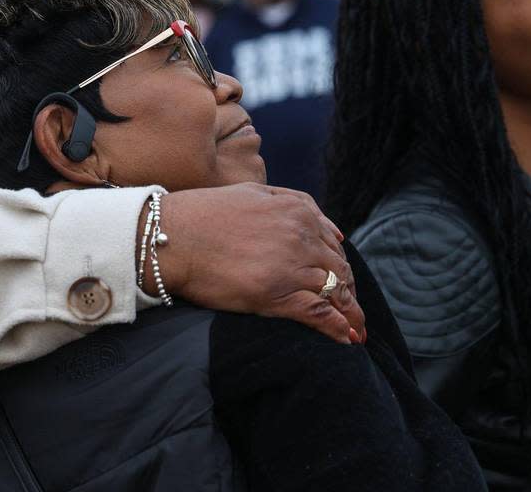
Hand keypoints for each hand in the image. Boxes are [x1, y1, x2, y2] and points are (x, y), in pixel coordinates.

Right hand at [149, 183, 364, 344]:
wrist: (172, 237)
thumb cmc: (204, 214)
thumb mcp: (254, 192)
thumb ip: (295, 203)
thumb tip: (332, 230)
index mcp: (297, 212)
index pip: (333, 245)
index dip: (341, 267)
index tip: (344, 283)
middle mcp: (301, 237)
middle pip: (339, 270)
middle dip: (349, 293)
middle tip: (354, 311)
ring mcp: (291, 267)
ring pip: (334, 292)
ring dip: (351, 314)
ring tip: (358, 330)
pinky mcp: (276, 295)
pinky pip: (319, 313)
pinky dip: (337, 327)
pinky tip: (346, 338)